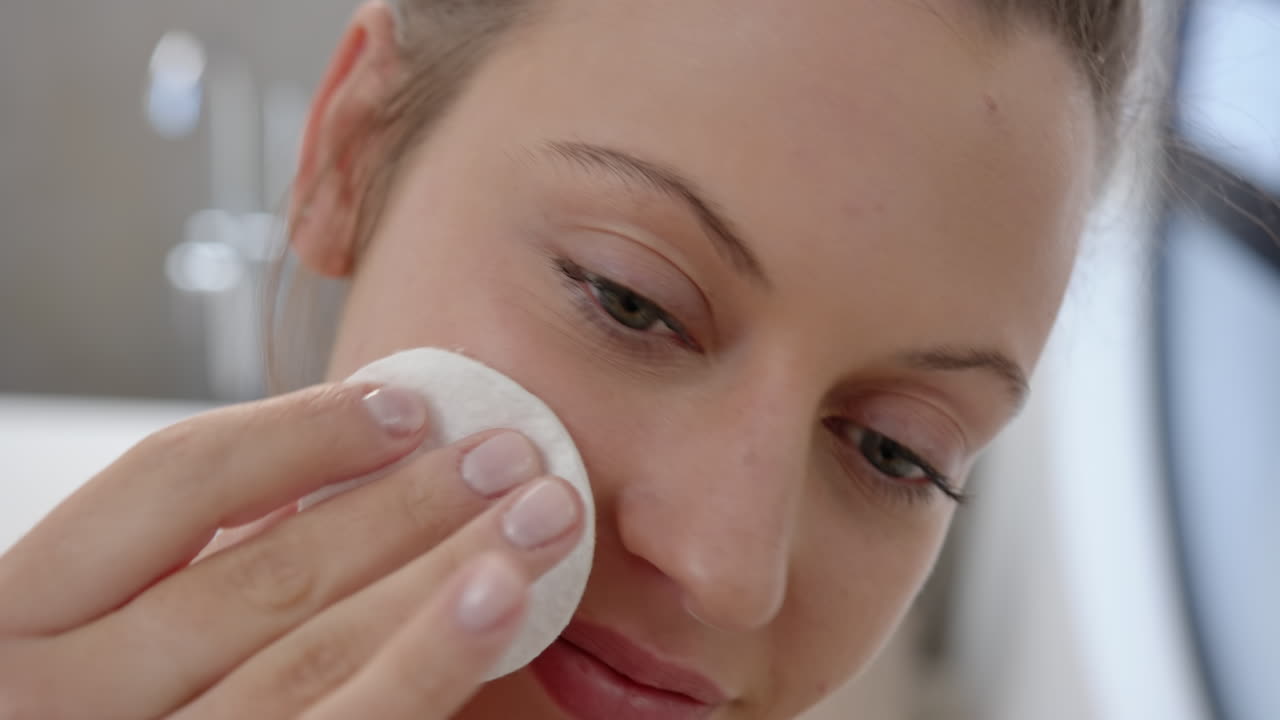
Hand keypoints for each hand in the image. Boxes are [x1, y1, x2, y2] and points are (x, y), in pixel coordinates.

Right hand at [0, 384, 584, 718]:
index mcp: (14, 627)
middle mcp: (58, 706)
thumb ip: (177, 586)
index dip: (300, 432)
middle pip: (264, 576)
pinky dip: (426, 675)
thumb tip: (344, 486)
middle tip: (517, 453)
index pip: (168, 484)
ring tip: (540, 523)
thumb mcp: (87, 650)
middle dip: (409, 505)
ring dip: (444, 580)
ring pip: (313, 664)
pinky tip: (495, 617)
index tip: (409, 405)